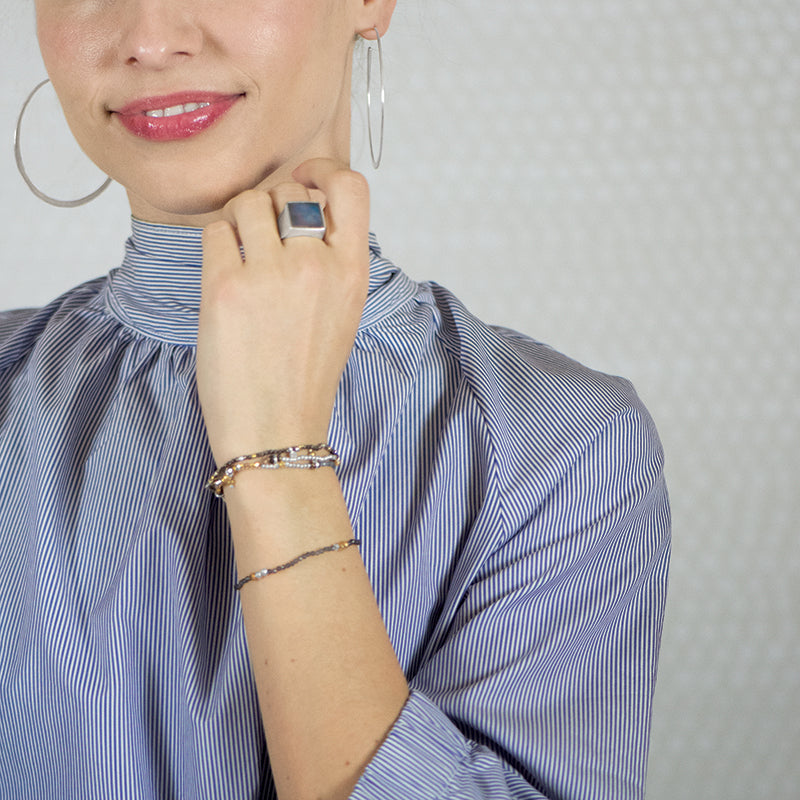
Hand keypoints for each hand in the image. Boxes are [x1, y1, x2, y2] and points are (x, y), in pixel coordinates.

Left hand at [196, 159, 370, 464]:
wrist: (277, 432)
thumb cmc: (305, 376)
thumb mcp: (341, 313)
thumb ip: (330, 259)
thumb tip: (299, 208)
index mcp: (353, 272)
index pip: (351, 187)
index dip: (323, 171)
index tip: (305, 182)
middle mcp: (317, 267)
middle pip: (289, 190)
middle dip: (272, 206)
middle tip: (264, 241)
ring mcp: (271, 275)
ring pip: (248, 202)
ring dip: (240, 221)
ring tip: (241, 257)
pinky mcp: (226, 288)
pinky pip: (216, 230)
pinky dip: (217, 243)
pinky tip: (224, 275)